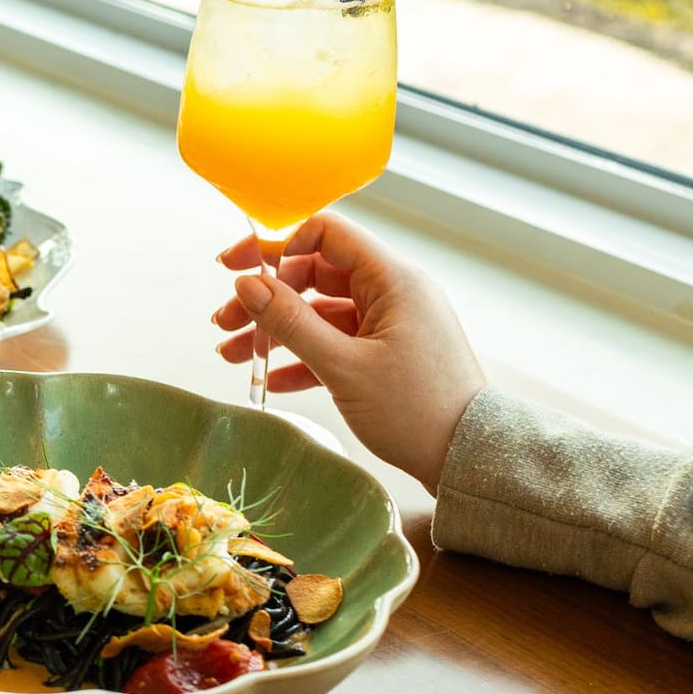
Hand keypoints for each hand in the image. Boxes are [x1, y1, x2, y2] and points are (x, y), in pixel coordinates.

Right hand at [211, 212, 485, 491]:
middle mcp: (393, 293)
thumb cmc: (418, 411)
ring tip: (232, 352)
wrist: (468, 459)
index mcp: (393, 280)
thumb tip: (246, 284)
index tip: (239, 267)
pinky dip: (302, 356)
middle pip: (315, 274)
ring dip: (276, 329)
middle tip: (225, 319)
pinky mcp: (388, 353)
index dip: (277, 244)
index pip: (326, 234)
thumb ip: (290, 322)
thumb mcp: (344, 366)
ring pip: (320, 312)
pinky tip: (271, 377)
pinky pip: (336, 342)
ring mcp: (391, 324)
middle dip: (266, 296)